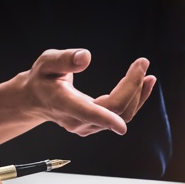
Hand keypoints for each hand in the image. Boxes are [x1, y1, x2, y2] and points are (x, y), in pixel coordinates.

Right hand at [21, 49, 154, 135]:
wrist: (36, 100)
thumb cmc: (42, 79)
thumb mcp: (47, 62)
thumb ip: (64, 59)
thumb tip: (86, 57)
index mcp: (65, 104)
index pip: (89, 113)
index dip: (107, 119)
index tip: (122, 123)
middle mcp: (78, 120)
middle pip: (115, 110)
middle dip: (133, 87)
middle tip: (142, 63)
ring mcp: (88, 126)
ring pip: (121, 115)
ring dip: (138, 94)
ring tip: (148, 74)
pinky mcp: (96, 126)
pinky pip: (121, 116)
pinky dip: (135, 100)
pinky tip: (143, 84)